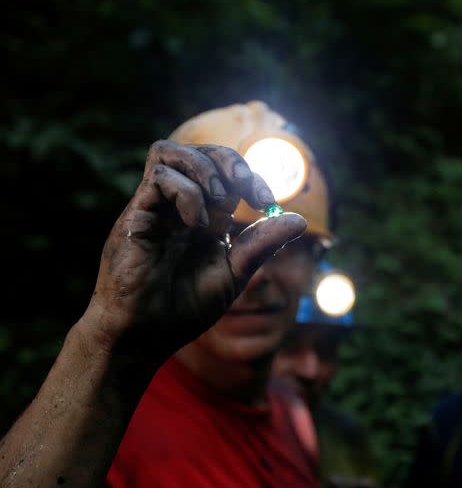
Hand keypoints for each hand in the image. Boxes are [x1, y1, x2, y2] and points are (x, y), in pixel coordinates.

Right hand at [81, 140, 305, 367]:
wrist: (145, 334)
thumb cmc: (184, 308)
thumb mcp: (235, 273)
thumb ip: (262, 244)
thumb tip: (300, 220)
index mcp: (204, 218)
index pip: (226, 175)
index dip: (250, 178)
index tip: (267, 202)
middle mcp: (179, 207)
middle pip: (200, 153)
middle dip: (230, 160)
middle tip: (248, 186)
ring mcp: (156, 208)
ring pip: (171, 152)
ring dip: (205, 168)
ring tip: (220, 199)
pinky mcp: (136, 214)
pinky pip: (160, 178)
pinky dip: (186, 193)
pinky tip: (197, 224)